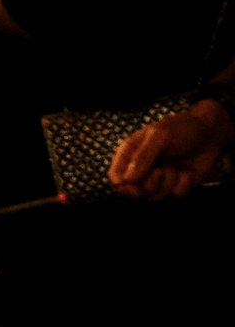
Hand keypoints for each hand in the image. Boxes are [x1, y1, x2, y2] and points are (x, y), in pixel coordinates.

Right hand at [108, 98, 231, 199]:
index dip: (123, 184)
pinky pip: (174, 195)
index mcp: (131, 154)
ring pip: (154, 197)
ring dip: (167, 183)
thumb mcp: (159, 136)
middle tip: (160, 172)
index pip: (116, 177)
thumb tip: (127, 179)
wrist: (209, 135)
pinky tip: (186, 172)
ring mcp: (159, 179)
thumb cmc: (181, 129)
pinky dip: (182, 184)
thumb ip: (142, 157)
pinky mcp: (176, 186)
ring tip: (175, 168)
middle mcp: (142, 169)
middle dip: (148, 186)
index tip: (135, 182)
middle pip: (132, 192)